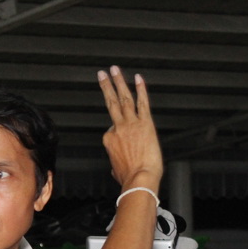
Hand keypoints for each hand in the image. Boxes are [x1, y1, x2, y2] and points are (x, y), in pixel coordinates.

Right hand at [98, 65, 162, 191]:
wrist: (140, 179)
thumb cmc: (130, 177)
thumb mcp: (117, 171)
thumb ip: (116, 164)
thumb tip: (116, 168)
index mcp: (109, 140)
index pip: (112, 127)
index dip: (117, 128)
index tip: (122, 133)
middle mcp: (118, 128)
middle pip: (111, 103)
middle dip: (106, 86)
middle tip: (102, 74)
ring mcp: (131, 124)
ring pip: (123, 98)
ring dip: (119, 82)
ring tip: (114, 70)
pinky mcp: (145, 123)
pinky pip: (143, 102)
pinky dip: (141, 89)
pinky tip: (138, 78)